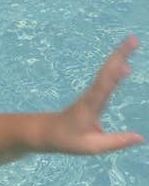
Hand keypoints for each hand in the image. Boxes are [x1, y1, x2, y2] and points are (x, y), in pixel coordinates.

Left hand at [51, 35, 143, 153]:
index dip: (115, 74)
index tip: (126, 63)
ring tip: (132, 42)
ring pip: (106, 72)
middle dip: (120, 55)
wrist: (47, 132)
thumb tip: (140, 138)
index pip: (104, 87)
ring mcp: (92, 93)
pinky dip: (115, 68)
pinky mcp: (93, 95)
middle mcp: (91, 95)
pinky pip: (105, 78)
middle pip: (106, 72)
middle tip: (133, 38)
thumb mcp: (91, 146)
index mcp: (91, 105)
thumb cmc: (67, 139)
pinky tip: (124, 64)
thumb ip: (116, 142)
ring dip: (118, 56)